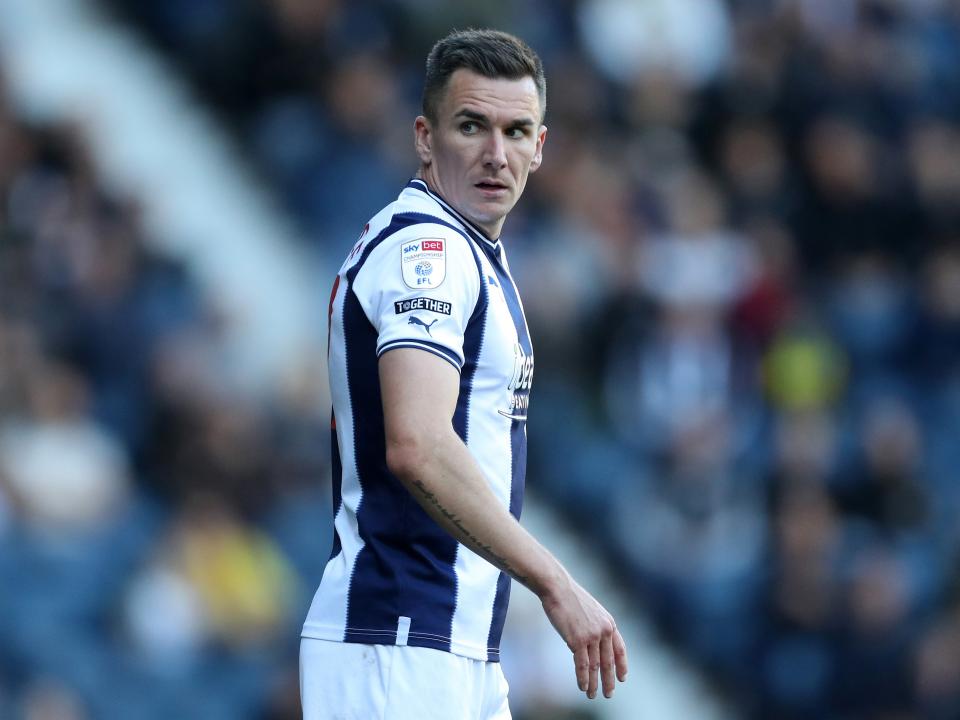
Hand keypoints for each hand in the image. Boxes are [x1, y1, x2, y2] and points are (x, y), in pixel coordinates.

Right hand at [541, 575, 627, 698]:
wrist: (558, 588)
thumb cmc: (570, 598)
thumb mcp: (590, 611)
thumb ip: (595, 627)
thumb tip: (593, 645)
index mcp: (609, 622)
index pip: (620, 649)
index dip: (622, 665)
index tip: (623, 678)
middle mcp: (604, 630)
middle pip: (609, 662)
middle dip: (609, 680)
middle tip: (609, 693)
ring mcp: (592, 636)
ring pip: (596, 666)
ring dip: (594, 683)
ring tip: (593, 695)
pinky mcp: (578, 640)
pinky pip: (583, 665)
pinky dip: (583, 678)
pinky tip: (583, 687)